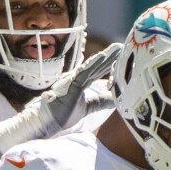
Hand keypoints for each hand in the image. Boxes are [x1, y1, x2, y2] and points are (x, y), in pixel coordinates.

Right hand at [0, 42, 120, 152]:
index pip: (99, 71)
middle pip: (98, 66)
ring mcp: (74, 81)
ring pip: (93, 66)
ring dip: (105, 57)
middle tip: (123, 46)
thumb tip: (115, 100)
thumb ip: (99, 102)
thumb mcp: (87, 107)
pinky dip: (93, 65)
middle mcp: (78, 79)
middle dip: (111, 56)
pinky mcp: (71, 86)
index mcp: (82, 83)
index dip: (110, 64)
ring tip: (117, 49)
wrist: (47, 122)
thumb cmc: (63, 114)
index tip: (122, 57)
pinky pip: (84, 73)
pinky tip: (102, 57)